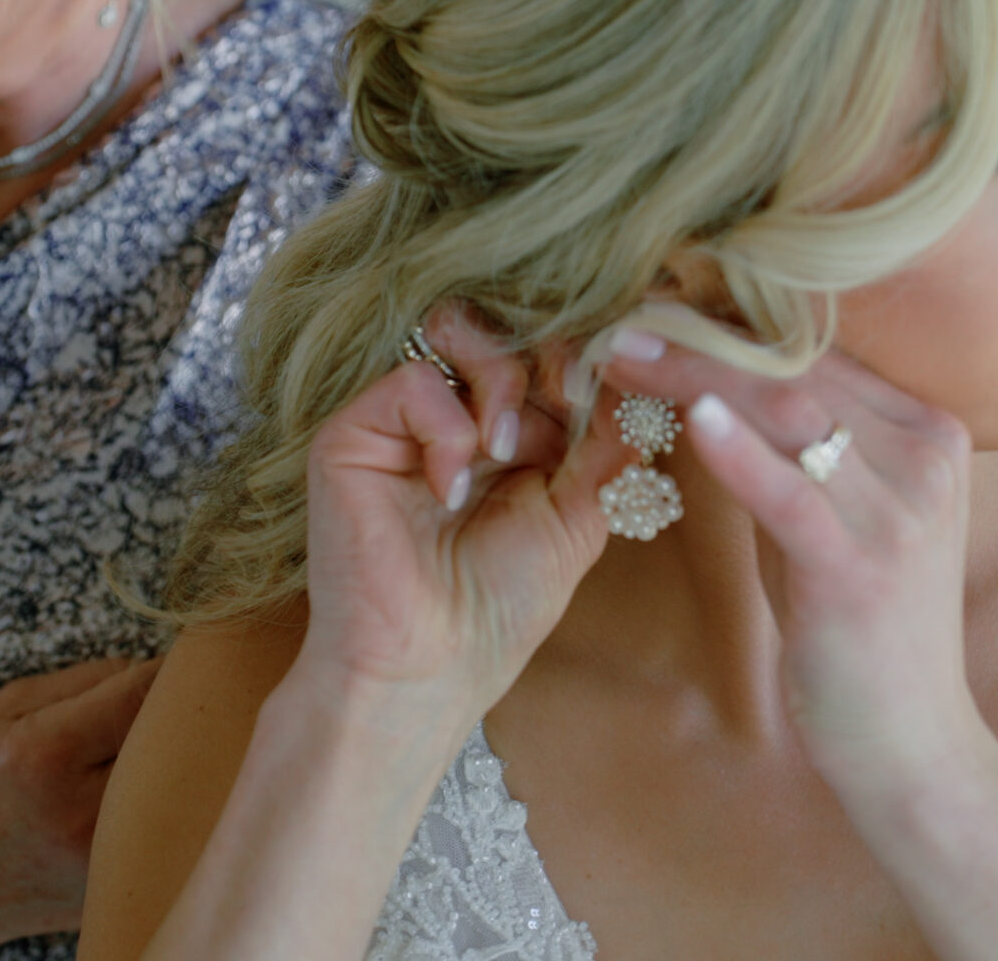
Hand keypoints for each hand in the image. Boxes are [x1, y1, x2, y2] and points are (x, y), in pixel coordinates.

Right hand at [0, 655, 161, 956]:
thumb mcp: (5, 709)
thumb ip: (91, 679)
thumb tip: (163, 667)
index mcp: (44, 753)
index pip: (146, 692)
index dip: (177, 667)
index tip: (187, 658)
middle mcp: (77, 812)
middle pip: (177, 744)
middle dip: (184, 717)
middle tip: (185, 701)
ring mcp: (97, 863)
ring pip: (177, 793)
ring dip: (178, 766)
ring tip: (156, 753)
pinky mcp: (108, 894)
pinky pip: (158, 835)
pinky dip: (159, 811)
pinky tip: (135, 803)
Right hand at [290, 307, 602, 723]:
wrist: (428, 668)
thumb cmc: (496, 609)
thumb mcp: (577, 516)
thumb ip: (606, 446)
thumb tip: (643, 385)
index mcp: (507, 433)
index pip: (544, 354)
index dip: (582, 359)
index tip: (611, 390)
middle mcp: (453, 415)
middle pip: (503, 329)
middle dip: (548, 358)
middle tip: (569, 397)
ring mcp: (401, 421)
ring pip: (454, 331)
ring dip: (500, 381)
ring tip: (506, 448)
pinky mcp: (353, 434)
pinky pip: (412, 380)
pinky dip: (446, 428)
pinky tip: (449, 489)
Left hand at [602, 333, 987, 796]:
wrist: (910, 741)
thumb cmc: (861, 624)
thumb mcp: (834, 516)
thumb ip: (791, 450)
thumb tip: (708, 383)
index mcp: (929, 431)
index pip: (824, 352)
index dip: (737, 322)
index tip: (660, 302)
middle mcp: (927, 458)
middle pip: (802, 370)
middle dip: (704, 338)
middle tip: (624, 316)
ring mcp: (901, 513)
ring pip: (791, 414)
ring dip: (697, 375)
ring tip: (624, 352)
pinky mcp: (861, 570)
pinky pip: (793, 495)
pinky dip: (740, 453)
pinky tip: (692, 418)